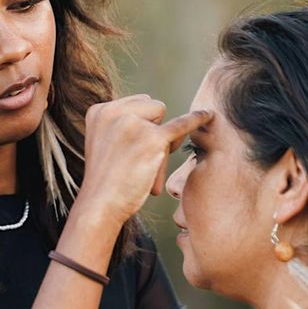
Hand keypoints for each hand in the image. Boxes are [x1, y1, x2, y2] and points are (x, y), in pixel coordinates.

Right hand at [77, 95, 211, 225]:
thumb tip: (155, 108)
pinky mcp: (153, 138)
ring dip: (162, 138)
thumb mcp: (103, 141)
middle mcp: (113, 112)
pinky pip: (181, 124)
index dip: (142, 124)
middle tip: (139, 156)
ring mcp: (132, 123)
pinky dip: (196, 120)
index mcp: (99, 111)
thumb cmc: (105, 179)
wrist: (100, 204)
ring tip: (146, 164)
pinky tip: (209, 116)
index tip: (132, 146)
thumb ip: (120, 123)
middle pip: (151, 107)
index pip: (136, 103)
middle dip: (154, 127)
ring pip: (163, 117)